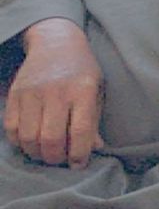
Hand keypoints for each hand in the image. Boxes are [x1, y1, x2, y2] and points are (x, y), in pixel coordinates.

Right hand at [3, 17, 104, 167]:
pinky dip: (19, 142)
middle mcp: (57, 91)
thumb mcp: (97, 90)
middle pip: (51, 138)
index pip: (80, 130)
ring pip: (28, 137)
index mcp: (83, 90)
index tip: (78, 164)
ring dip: (36, 153)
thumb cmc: (82, 71)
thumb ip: (94, 120)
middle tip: (59, 160)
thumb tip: (95, 148)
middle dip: (55, 157)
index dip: (79, 154)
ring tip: (45, 153)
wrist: (57, 44)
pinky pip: (11, 128)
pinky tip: (30, 142)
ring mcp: (33, 92)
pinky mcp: (15, 94)